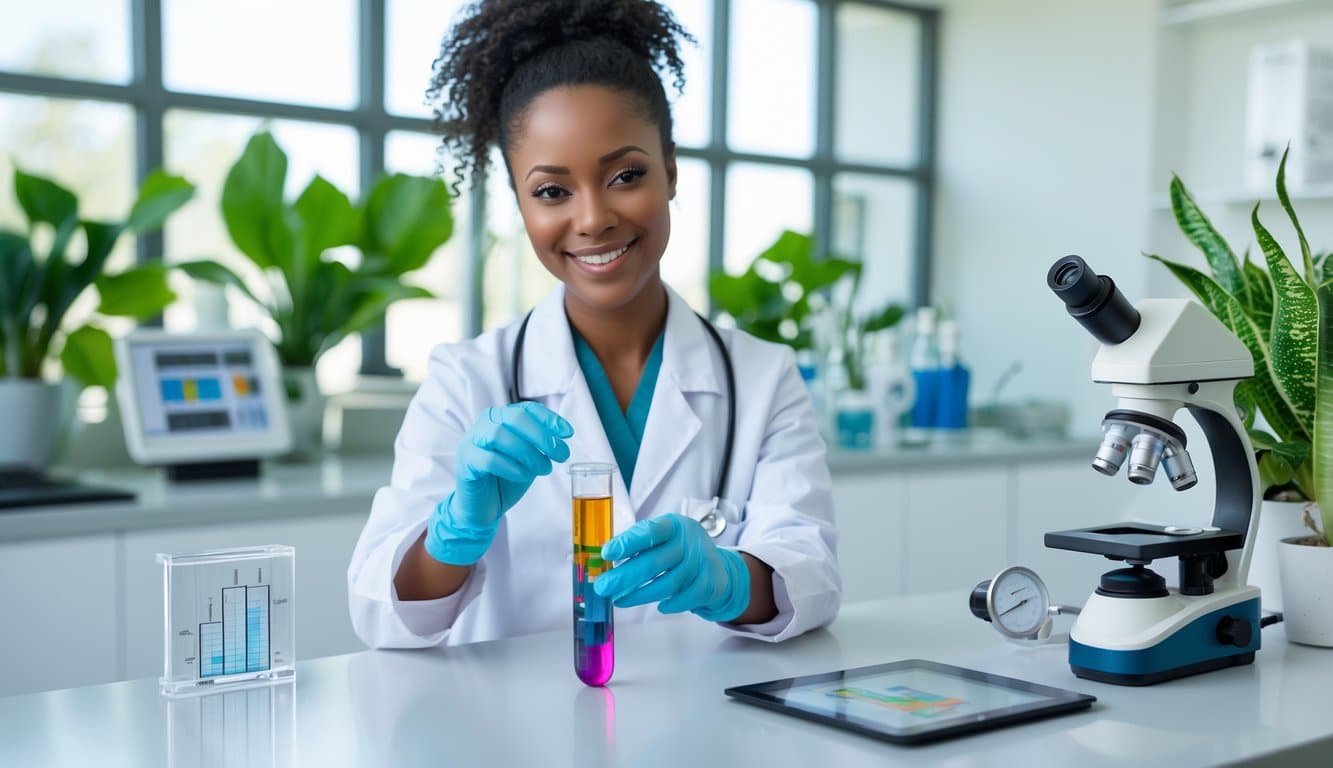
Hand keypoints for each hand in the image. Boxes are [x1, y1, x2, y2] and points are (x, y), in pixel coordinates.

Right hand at [424, 402, 573, 565]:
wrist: (483, 506)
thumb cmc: (506, 478)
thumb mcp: (529, 458)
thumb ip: (541, 445)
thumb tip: (561, 437)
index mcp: (502, 417)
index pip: (527, 409)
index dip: (549, 419)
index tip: (568, 433)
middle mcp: (485, 423)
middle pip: (515, 417)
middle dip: (542, 435)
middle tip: (560, 454)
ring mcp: (472, 441)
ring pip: (499, 435)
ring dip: (528, 452)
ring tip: (543, 469)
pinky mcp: (465, 462)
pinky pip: (488, 459)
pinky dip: (510, 467)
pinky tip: (523, 475)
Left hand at [593, 514, 750, 621]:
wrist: (719, 568)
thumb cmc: (680, 552)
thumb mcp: (663, 540)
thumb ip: (639, 546)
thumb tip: (605, 561)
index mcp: (673, 525)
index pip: (650, 531)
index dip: (628, 542)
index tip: (607, 553)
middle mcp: (689, 541)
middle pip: (654, 561)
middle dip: (625, 576)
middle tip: (603, 586)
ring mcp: (701, 562)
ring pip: (668, 583)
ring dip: (640, 595)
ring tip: (619, 600)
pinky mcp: (710, 583)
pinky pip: (685, 598)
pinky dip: (670, 604)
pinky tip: (658, 606)